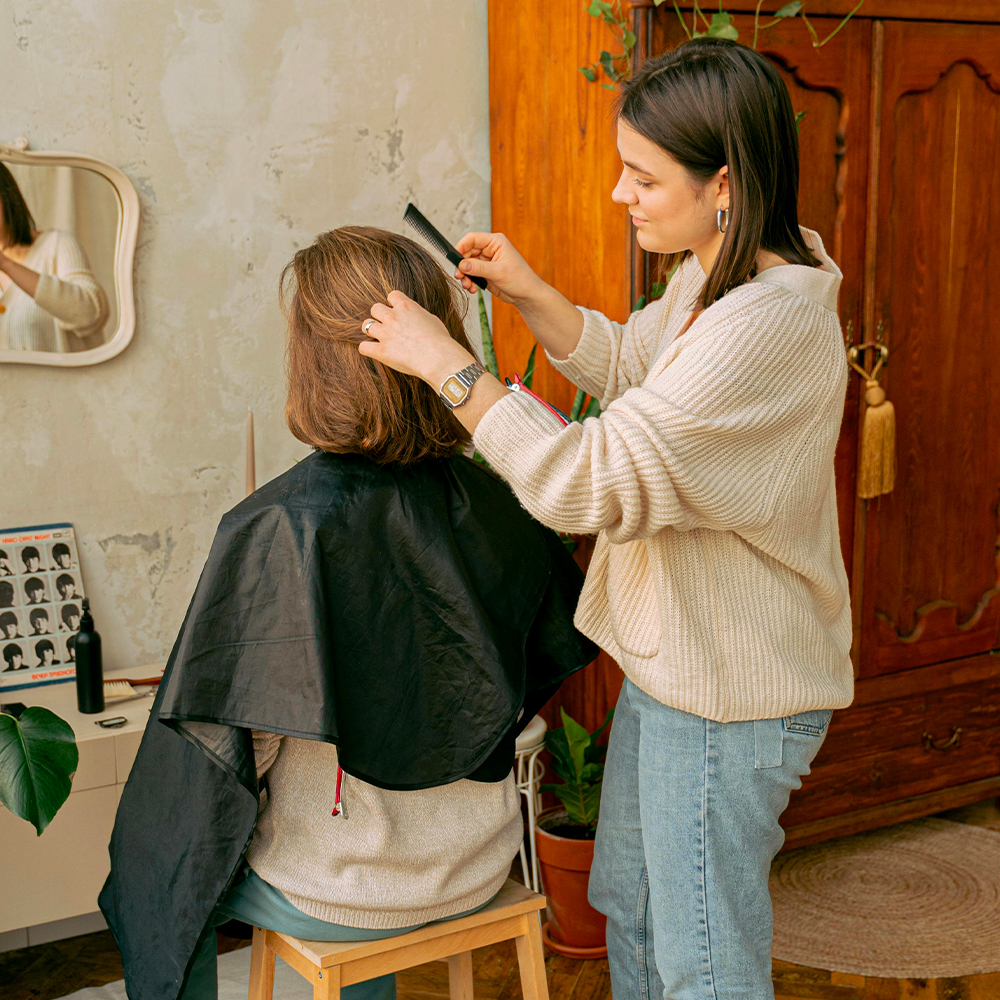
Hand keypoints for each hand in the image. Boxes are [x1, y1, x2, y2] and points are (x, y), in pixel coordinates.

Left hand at [359, 290, 475, 386]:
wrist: (439, 358)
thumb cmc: (441, 341)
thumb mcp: (431, 319)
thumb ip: (417, 315)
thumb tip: (414, 317)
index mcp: (406, 306)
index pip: (391, 295)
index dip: (393, 304)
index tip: (398, 313)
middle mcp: (393, 317)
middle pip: (375, 308)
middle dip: (380, 317)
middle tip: (388, 327)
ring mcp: (385, 334)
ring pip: (366, 325)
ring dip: (372, 331)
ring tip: (380, 338)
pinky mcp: (381, 351)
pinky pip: (363, 347)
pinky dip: (367, 349)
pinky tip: (375, 351)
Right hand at [453, 232, 543, 304]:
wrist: (527, 295)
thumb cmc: (520, 279)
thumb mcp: (498, 272)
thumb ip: (478, 268)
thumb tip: (462, 265)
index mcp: (495, 242)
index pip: (472, 238)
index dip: (461, 247)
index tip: (455, 259)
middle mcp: (489, 250)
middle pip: (467, 253)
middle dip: (462, 266)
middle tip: (460, 277)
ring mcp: (486, 262)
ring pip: (467, 265)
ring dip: (465, 276)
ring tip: (468, 285)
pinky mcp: (485, 273)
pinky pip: (471, 275)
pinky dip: (469, 281)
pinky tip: (473, 289)